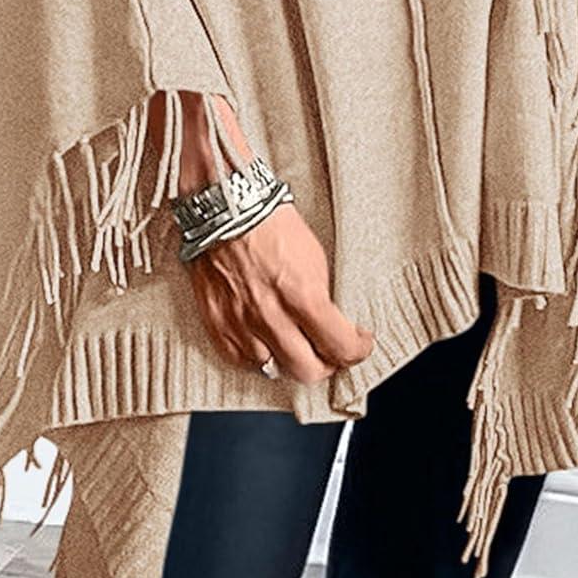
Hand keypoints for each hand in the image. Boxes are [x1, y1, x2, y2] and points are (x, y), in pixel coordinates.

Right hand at [187, 201, 375, 384]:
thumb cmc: (270, 222)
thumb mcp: (313, 257)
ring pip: (274, 369)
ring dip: (288, 359)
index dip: (357, 350)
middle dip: (326, 363)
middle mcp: (271, 316)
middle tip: (330, 352)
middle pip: (309, 370)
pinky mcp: (218, 324)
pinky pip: (242, 360)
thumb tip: (330, 323)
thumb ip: (320, 299)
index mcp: (302, 295)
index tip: (359, 344)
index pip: (340, 346)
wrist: (227, 207)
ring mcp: (242, 323)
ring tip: (295, 344)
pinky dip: (257, 355)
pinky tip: (266, 342)